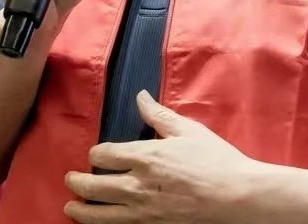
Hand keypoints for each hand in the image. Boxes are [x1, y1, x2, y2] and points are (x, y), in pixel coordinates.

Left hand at [64, 91, 262, 223]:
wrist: (237, 196)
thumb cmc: (215, 160)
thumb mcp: (188, 130)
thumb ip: (159, 115)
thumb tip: (140, 96)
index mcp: (145, 157)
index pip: (104, 155)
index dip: (96, 153)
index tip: (97, 154)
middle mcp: (138, 186)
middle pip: (94, 186)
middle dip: (78, 182)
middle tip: (70, 180)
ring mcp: (143, 211)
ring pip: (100, 214)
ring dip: (81, 210)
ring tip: (71, 207)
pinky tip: (99, 223)